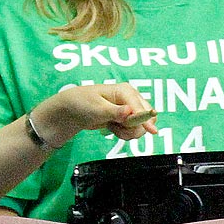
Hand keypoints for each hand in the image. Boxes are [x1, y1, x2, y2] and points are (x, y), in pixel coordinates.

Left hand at [29, 82, 157, 146]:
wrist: (72, 111)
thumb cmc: (82, 104)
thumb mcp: (97, 109)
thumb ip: (114, 112)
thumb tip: (129, 112)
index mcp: (125, 90)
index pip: (140, 107)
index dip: (146, 120)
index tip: (152, 132)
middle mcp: (130, 98)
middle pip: (146, 117)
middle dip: (134, 127)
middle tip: (118, 128)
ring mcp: (129, 109)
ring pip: (140, 126)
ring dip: (128, 132)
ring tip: (113, 127)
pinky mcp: (126, 118)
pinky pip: (133, 130)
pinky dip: (124, 133)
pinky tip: (113, 128)